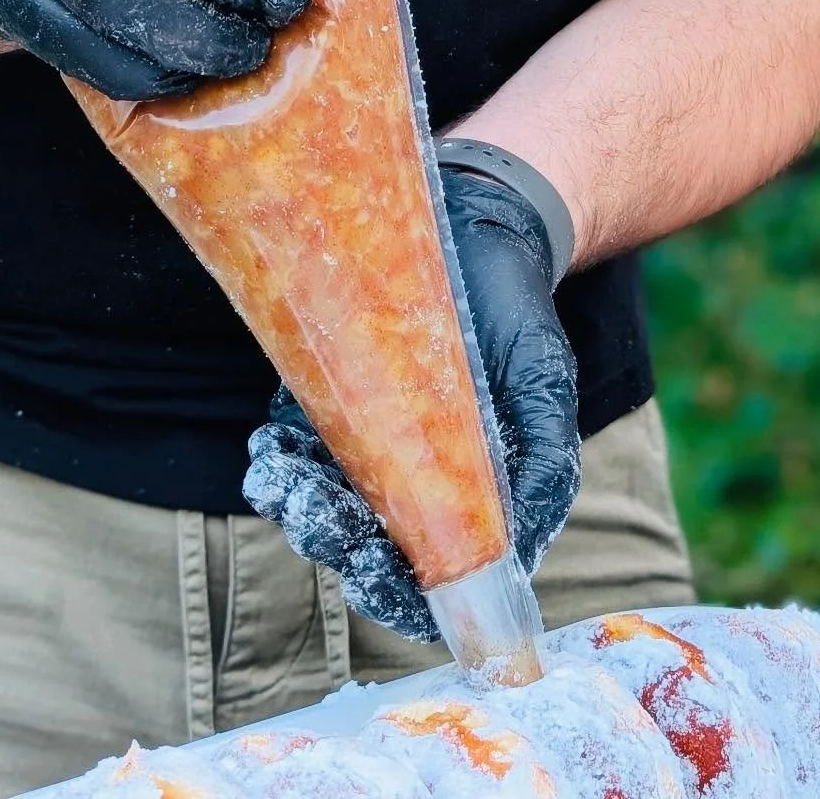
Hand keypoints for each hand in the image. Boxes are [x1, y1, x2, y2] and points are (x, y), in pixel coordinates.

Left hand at [243, 162, 580, 637]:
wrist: (474, 227)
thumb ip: (546, 462)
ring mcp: (362, 446)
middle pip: (364, 548)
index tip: (378, 578)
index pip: (432, 575)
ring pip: (319, 507)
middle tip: (327, 524)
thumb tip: (525, 547)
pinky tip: (273, 450)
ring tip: (293, 488)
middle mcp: (410, 484)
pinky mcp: (323, 404)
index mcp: (469, 497)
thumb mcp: (544, 381)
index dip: (402, 592)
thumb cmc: (516, 313)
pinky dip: (274, 464)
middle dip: (339, 547)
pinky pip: (288, 452)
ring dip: (298, 510)